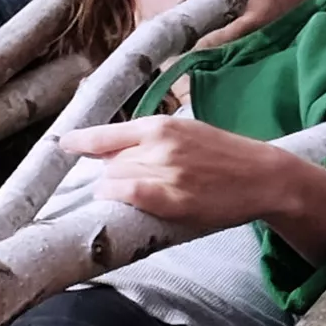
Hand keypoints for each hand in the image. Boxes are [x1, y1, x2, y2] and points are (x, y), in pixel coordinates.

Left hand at [68, 119, 325, 260]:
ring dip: (113, 189)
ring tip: (135, 196)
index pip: (105, 134)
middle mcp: (159, 145)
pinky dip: (116, 196)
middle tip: (122, 184)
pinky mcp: (173, 199)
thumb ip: (149, 140)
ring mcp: (165, 172)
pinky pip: (127, 194)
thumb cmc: (225, 156)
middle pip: (107, 162)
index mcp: (161, 126)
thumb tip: (106, 153)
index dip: (78, 141)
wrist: (263, 176)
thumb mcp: (187, 134)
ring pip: (114, 179)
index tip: (61, 145)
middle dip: (107, 173)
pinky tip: (118, 199)